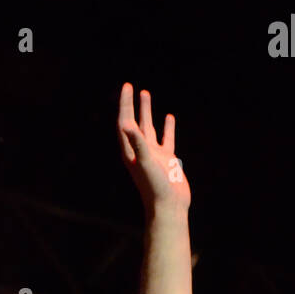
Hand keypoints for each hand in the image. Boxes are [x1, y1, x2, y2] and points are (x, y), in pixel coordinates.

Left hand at [117, 83, 190, 214]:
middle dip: (132, 104)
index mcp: (130, 151)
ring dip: (147, 112)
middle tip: (132, 86)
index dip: (125, 104)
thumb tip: (127, 123)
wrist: (169, 207)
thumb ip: (137, 143)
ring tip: (146, 94)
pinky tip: (169, 117)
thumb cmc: (155, 188)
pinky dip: (167, 127)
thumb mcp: (145, 162)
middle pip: (133, 122)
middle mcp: (140, 151)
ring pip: (149, 128)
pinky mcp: (167, 159)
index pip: (125, 122)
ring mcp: (154, 154)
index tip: (127, 87)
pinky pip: (166, 138)